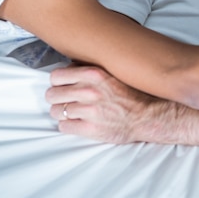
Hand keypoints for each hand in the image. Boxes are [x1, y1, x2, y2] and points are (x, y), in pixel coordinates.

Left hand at [45, 64, 161, 143]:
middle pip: (52, 95)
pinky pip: (64, 127)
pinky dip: (68, 126)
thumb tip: (69, 69)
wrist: (146, 116)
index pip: (56, 76)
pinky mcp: (91, 128)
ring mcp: (89, 111)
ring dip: (62, 113)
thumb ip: (89, 70)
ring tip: (74, 113)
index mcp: (93, 74)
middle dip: (57, 99)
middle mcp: (89, 91)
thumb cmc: (130, 95)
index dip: (57, 83)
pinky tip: (78, 123)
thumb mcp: (111, 74)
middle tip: (66, 101)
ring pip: (56, 112)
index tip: (62, 87)